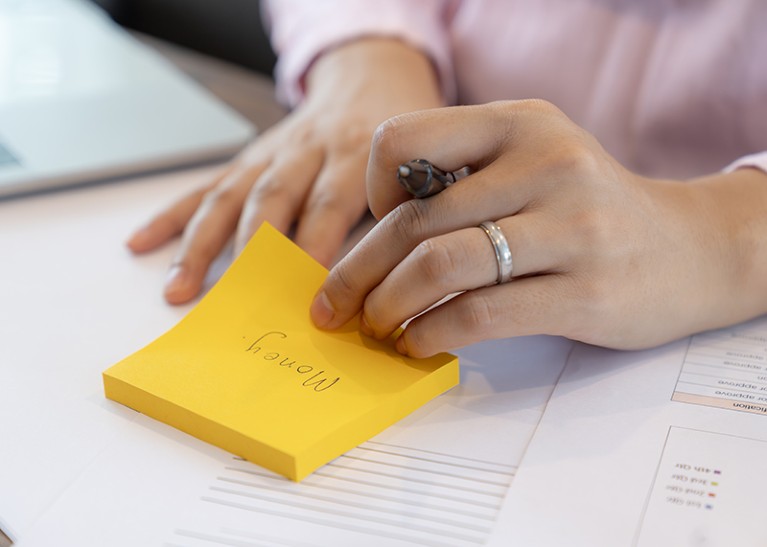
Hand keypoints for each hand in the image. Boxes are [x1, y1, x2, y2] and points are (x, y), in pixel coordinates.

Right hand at [127, 38, 441, 303]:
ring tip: (178, 288)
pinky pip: (207, 186)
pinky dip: (174, 215)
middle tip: (235, 301)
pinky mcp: (249, 156)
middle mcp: (306, 151)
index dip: (316, 250)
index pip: (329, 206)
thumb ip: (393, 217)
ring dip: (201, 245)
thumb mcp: (410, 167)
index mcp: (354, 155)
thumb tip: (376, 284)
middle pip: (271, 201)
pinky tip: (143, 242)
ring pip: (231, 197)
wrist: (372, 76)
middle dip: (251, 253)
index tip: (306, 295)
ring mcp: (271, 153)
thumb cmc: (396, 138)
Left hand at [310, 100, 766, 355]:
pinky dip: (432, 333)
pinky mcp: (585, 292)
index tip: (377, 232)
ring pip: (441, 265)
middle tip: (334, 306)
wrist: (690, 248)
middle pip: (413, 218)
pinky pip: (482, 313)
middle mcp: (546, 163)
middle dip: (358, 272)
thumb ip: (462, 183)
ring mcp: (571, 227)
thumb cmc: (589, 209)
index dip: (371, 192)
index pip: (401, 140)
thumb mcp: (532, 163)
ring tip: (375, 327)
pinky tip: (417, 343)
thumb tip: (371, 243)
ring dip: (388, 305)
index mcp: (519, 122)